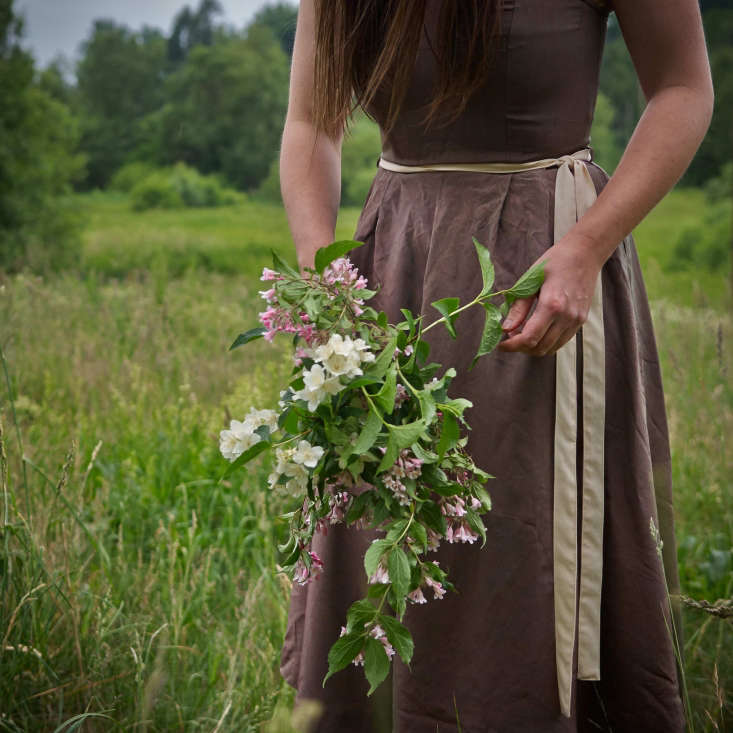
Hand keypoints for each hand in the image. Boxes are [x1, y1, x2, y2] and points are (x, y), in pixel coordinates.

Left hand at [497, 235, 602, 356]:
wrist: (585, 253)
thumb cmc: (554, 262)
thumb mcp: (530, 281)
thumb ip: (518, 308)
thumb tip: (505, 329)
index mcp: (552, 305)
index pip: (529, 338)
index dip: (512, 346)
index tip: (500, 344)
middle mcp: (567, 317)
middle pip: (539, 347)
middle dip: (520, 347)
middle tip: (508, 337)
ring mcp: (576, 320)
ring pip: (551, 348)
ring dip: (533, 347)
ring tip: (521, 334)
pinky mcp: (581, 321)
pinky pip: (561, 341)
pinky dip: (546, 342)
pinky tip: (536, 330)